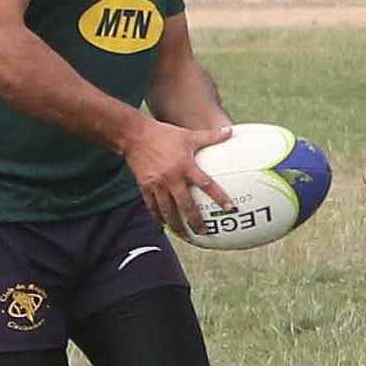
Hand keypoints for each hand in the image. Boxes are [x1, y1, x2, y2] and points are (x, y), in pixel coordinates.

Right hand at [124, 116, 233, 231]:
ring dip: (176, 224)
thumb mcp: (189, 135)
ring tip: (184, 234)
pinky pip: (152, 206)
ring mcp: (157, 184)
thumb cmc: (164, 134)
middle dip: (195, 221)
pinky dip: (158, 216)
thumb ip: (210, 136)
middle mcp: (171, 178)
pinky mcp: (145, 187)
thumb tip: (230, 131)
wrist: (135, 136)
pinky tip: (163, 223)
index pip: (206, 184)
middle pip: (185, 205)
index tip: (229, 208)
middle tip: (204, 231)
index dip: (219, 196)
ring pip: (167, 210)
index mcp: (185, 166)